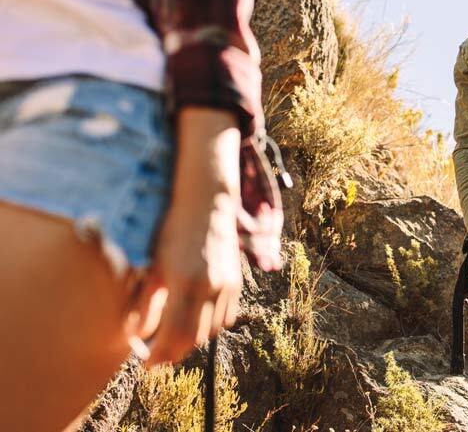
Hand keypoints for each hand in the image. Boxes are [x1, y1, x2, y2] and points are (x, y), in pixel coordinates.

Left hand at [129, 108, 242, 365]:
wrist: (206, 202)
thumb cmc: (172, 229)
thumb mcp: (153, 264)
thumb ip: (145, 301)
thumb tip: (133, 333)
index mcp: (186, 282)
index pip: (174, 335)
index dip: (158, 354)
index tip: (145, 362)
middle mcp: (211, 286)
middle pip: (193, 339)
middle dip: (172, 353)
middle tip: (154, 356)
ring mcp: (227, 285)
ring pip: (211, 331)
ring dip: (191, 341)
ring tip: (171, 339)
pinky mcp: (236, 282)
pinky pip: (225, 318)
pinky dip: (209, 327)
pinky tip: (193, 321)